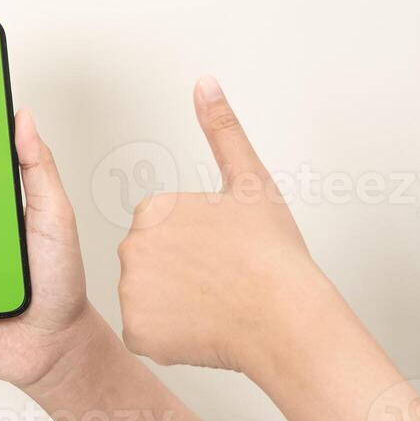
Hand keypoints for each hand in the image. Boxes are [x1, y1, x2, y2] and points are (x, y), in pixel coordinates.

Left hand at [117, 76, 327, 374]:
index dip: (193, 244)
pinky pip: (146, 334)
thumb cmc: (273, 255)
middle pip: (149, 263)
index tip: (219, 253)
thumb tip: (205, 82)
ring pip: (147, 299)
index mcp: (154, 208)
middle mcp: (132, 245)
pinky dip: (168, 338)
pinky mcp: (137, 332)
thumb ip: (221, 129)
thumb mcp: (250, 181)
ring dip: (172, 306)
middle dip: (177, 274)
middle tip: (219, 280)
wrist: (287, 318)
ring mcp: (132, 290)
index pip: (161, 230)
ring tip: (214, 305)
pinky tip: (201, 329)